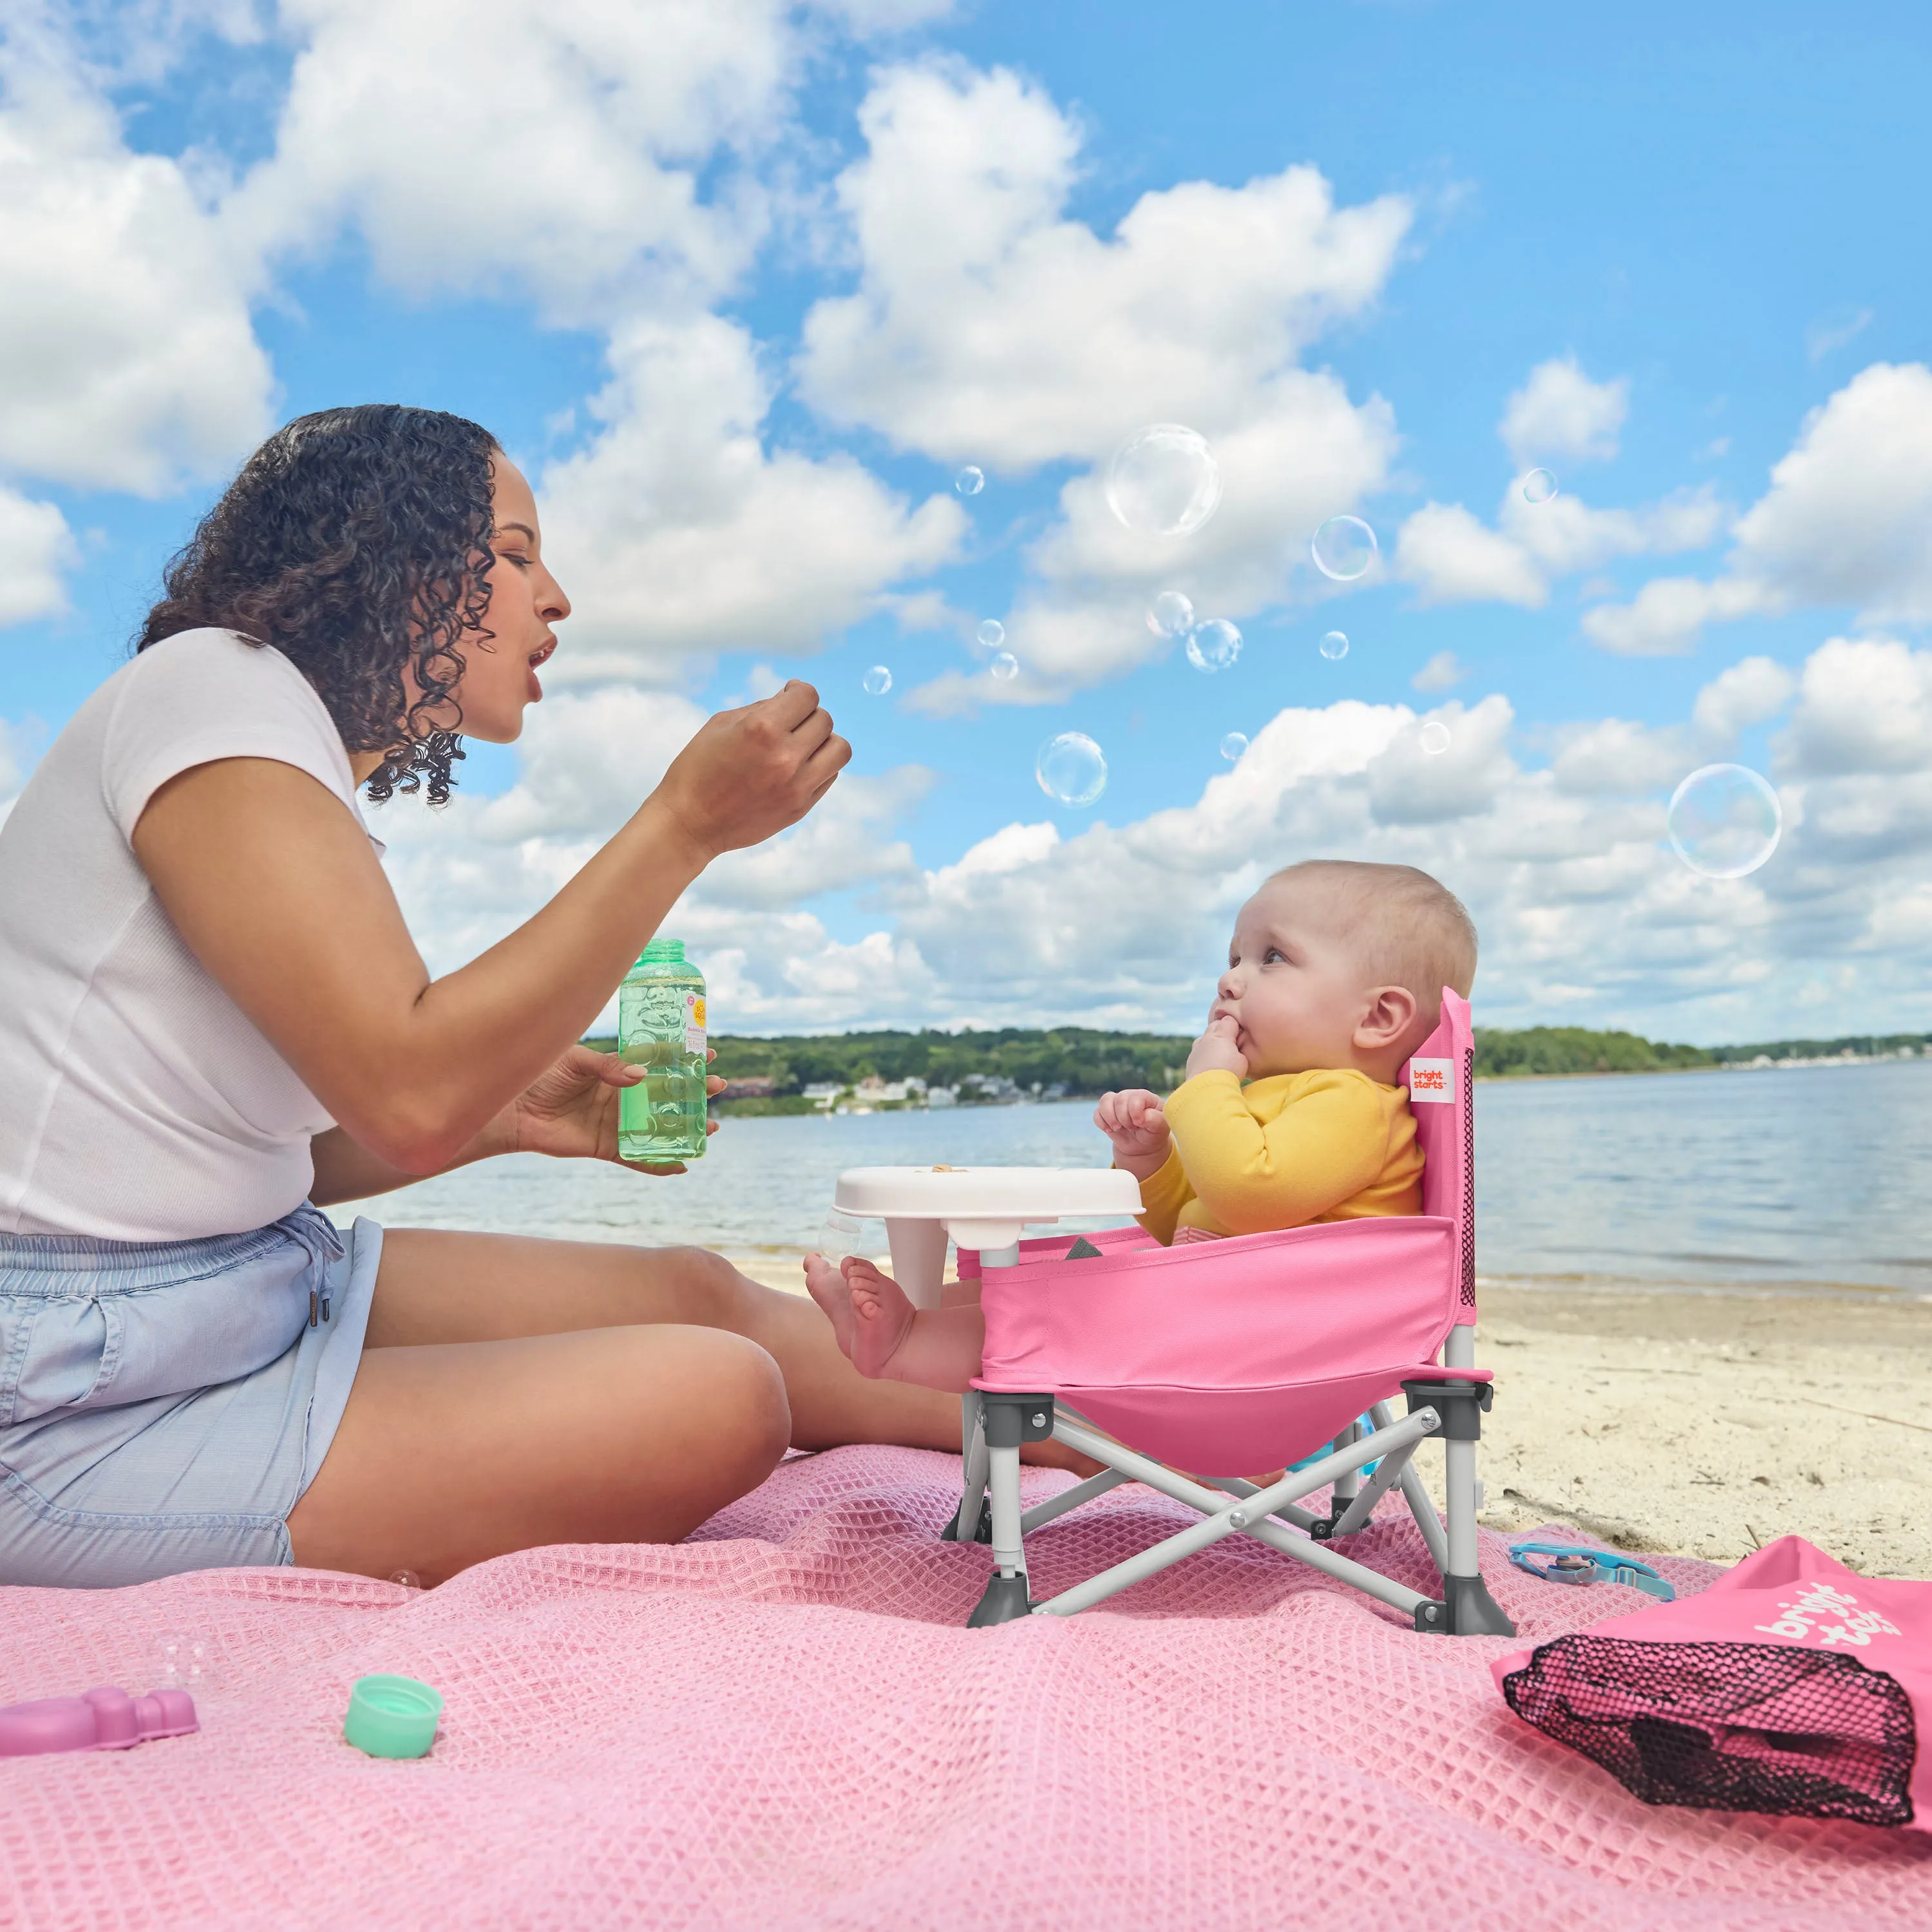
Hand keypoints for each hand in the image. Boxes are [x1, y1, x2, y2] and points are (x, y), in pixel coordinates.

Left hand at [488, 1046, 724, 1174]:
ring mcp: (615, 1122)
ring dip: (684, 1128)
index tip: (710, 1055)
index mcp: (616, 1069)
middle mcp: (620, 1096)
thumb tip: (640, 1076)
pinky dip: (659, 1163)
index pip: (658, 1062)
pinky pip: (637, 1157)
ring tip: (710, 1129)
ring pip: (657, 1126)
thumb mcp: (575, 1061)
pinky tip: (682, 1165)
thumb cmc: (539, 1074)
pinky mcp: (605, 1147)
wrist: (511, 1108)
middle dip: (693, 1093)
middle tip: (718, 1089)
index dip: (684, 1059)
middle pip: (665, 1095)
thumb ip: (607, 1067)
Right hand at [650, 681, 850, 861]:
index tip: (789, 695)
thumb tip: (791, 698)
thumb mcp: (721, 724)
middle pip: (825, 720)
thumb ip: (761, 707)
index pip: (807, 696)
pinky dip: (819, 766)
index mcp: (762, 729)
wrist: (689, 823)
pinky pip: (829, 776)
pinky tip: (796, 767)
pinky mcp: (801, 807)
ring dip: (824, 741)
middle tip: (789, 722)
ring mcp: (797, 785)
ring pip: (839, 749)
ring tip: (803, 744)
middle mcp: (786, 757)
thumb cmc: (698, 768)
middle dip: (807, 715)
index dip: (798, 691)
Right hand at [1094, 1087, 1170, 1179]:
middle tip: (1131, 1128)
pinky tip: (1110, 1130)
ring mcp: (1117, 1103)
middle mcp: (1130, 1096)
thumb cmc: (1154, 1134)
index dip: (1135, 1112)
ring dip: (1110, 1118)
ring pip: (1105, 1101)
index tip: (1140, 1123)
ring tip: (1118, 1128)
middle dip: (1123, 1118)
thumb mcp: (1161, 1128)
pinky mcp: (1106, 1113)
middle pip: (1119, 1100)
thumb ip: (1156, 1120)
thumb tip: (1143, 1116)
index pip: (1136, 1097)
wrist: (1142, 1146)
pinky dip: (1101, 1123)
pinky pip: (1097, 1113)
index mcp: (1146, 1097)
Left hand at [1186, 1014, 1247, 1080]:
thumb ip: (1238, 1048)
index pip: (1229, 1021)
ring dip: (1212, 1042)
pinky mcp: (1191, 1060)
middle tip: (1233, 1043)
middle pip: (1215, 1026)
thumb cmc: (1228, 1072)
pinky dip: (1205, 1054)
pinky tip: (1211, 1064)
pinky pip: (1199, 1051)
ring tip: (1221, 1054)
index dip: (1236, 1027)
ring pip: (1205, 1038)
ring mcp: (1197, 1048)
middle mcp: (1206, 1038)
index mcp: (1220, 1034)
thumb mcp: (1242, 1059)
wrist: (1207, 1088)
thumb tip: (1235, 1048)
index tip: (1241, 1036)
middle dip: (1223, 1031)